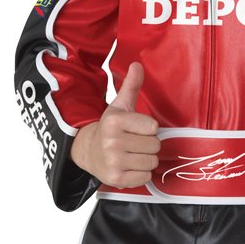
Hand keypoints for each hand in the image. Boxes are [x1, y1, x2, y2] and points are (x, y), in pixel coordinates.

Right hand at [69, 61, 160, 186]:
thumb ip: (131, 86)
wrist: (89, 151)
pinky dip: (141, 174)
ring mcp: (113, 162)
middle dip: (148, 145)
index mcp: (114, 121)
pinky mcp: (116, 179)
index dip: (148, 129)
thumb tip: (137, 64)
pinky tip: (129, 166)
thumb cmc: (111, 128)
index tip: (136, 129)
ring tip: (132, 154)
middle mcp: (112, 142)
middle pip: (155, 146)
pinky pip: (145, 177)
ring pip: (151, 162)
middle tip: (134, 143)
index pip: (153, 128)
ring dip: (146, 160)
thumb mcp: (119, 106)